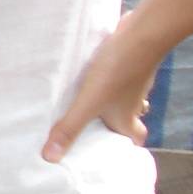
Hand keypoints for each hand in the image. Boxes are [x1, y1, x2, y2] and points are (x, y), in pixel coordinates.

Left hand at [44, 13, 161, 162]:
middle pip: (130, 119)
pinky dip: (109, 80)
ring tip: (87, 103)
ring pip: (125, 98)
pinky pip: (120, 78)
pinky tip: (91, 75)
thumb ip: (70, 128)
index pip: (134, 140)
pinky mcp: (129, 64)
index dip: (126, 147)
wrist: (141, 36)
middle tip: (94, 127)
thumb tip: (51, 158)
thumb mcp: (87, 103)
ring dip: (110, 101)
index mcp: (126, 118)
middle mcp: (133, 103)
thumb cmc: (117, 72)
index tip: (113, 153)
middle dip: (115, 124)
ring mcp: (134, 82)